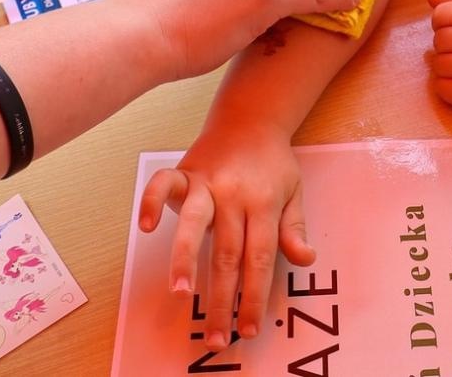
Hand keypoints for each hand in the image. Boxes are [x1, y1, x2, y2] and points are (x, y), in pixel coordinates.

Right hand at [139, 127, 311, 349]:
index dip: (254, 296)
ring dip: (185, 258)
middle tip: (215, 335)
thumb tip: (305, 258)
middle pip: (227, 253)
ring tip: (180, 292)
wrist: (251, 117)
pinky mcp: (185, 171)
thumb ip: (294, 228)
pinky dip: (152, 201)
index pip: (260, 259)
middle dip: (221, 298)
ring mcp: (207, 182)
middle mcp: (234, 195)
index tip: (248, 328)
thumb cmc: (272, 162)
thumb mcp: (293, 192)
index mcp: (264, 203)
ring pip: (194, 224)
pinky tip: (145, 226)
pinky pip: (163, 184)